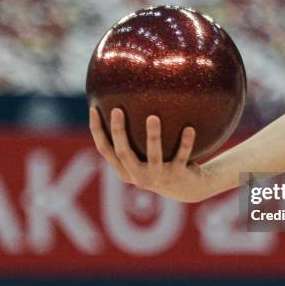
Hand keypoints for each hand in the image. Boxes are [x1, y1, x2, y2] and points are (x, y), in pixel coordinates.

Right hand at [89, 107, 214, 201]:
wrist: (188, 188)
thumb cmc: (163, 162)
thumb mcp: (146, 152)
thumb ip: (134, 135)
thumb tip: (126, 97)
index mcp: (126, 170)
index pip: (105, 150)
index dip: (97, 131)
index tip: (94, 109)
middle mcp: (138, 177)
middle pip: (123, 153)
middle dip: (118, 132)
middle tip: (117, 109)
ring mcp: (158, 178)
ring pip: (153, 156)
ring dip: (153, 136)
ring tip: (153, 117)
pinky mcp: (177, 176)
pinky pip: (181, 156)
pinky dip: (185, 143)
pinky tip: (190, 128)